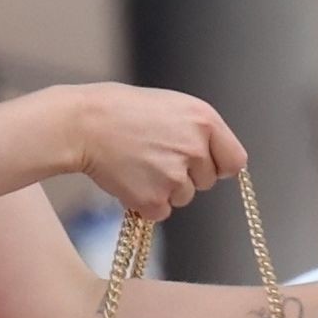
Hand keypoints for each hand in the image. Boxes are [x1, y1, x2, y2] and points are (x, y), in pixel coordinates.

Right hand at [71, 83, 247, 220]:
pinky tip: (129, 179)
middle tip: (154, 157)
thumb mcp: (172, 106)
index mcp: (204, 121)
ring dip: (164, 189)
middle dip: (186, 175)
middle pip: (206, 182)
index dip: (218, 165)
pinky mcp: (153, 200)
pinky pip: (161, 212)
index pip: (235, 161)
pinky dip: (145, 203)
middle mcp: (195, 149)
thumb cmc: (122, 111)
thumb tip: (214, 158)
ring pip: (183, 197)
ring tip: (138, 164)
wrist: (83, 124)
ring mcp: (174, 177)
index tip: (204, 166)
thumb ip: (199, 130)